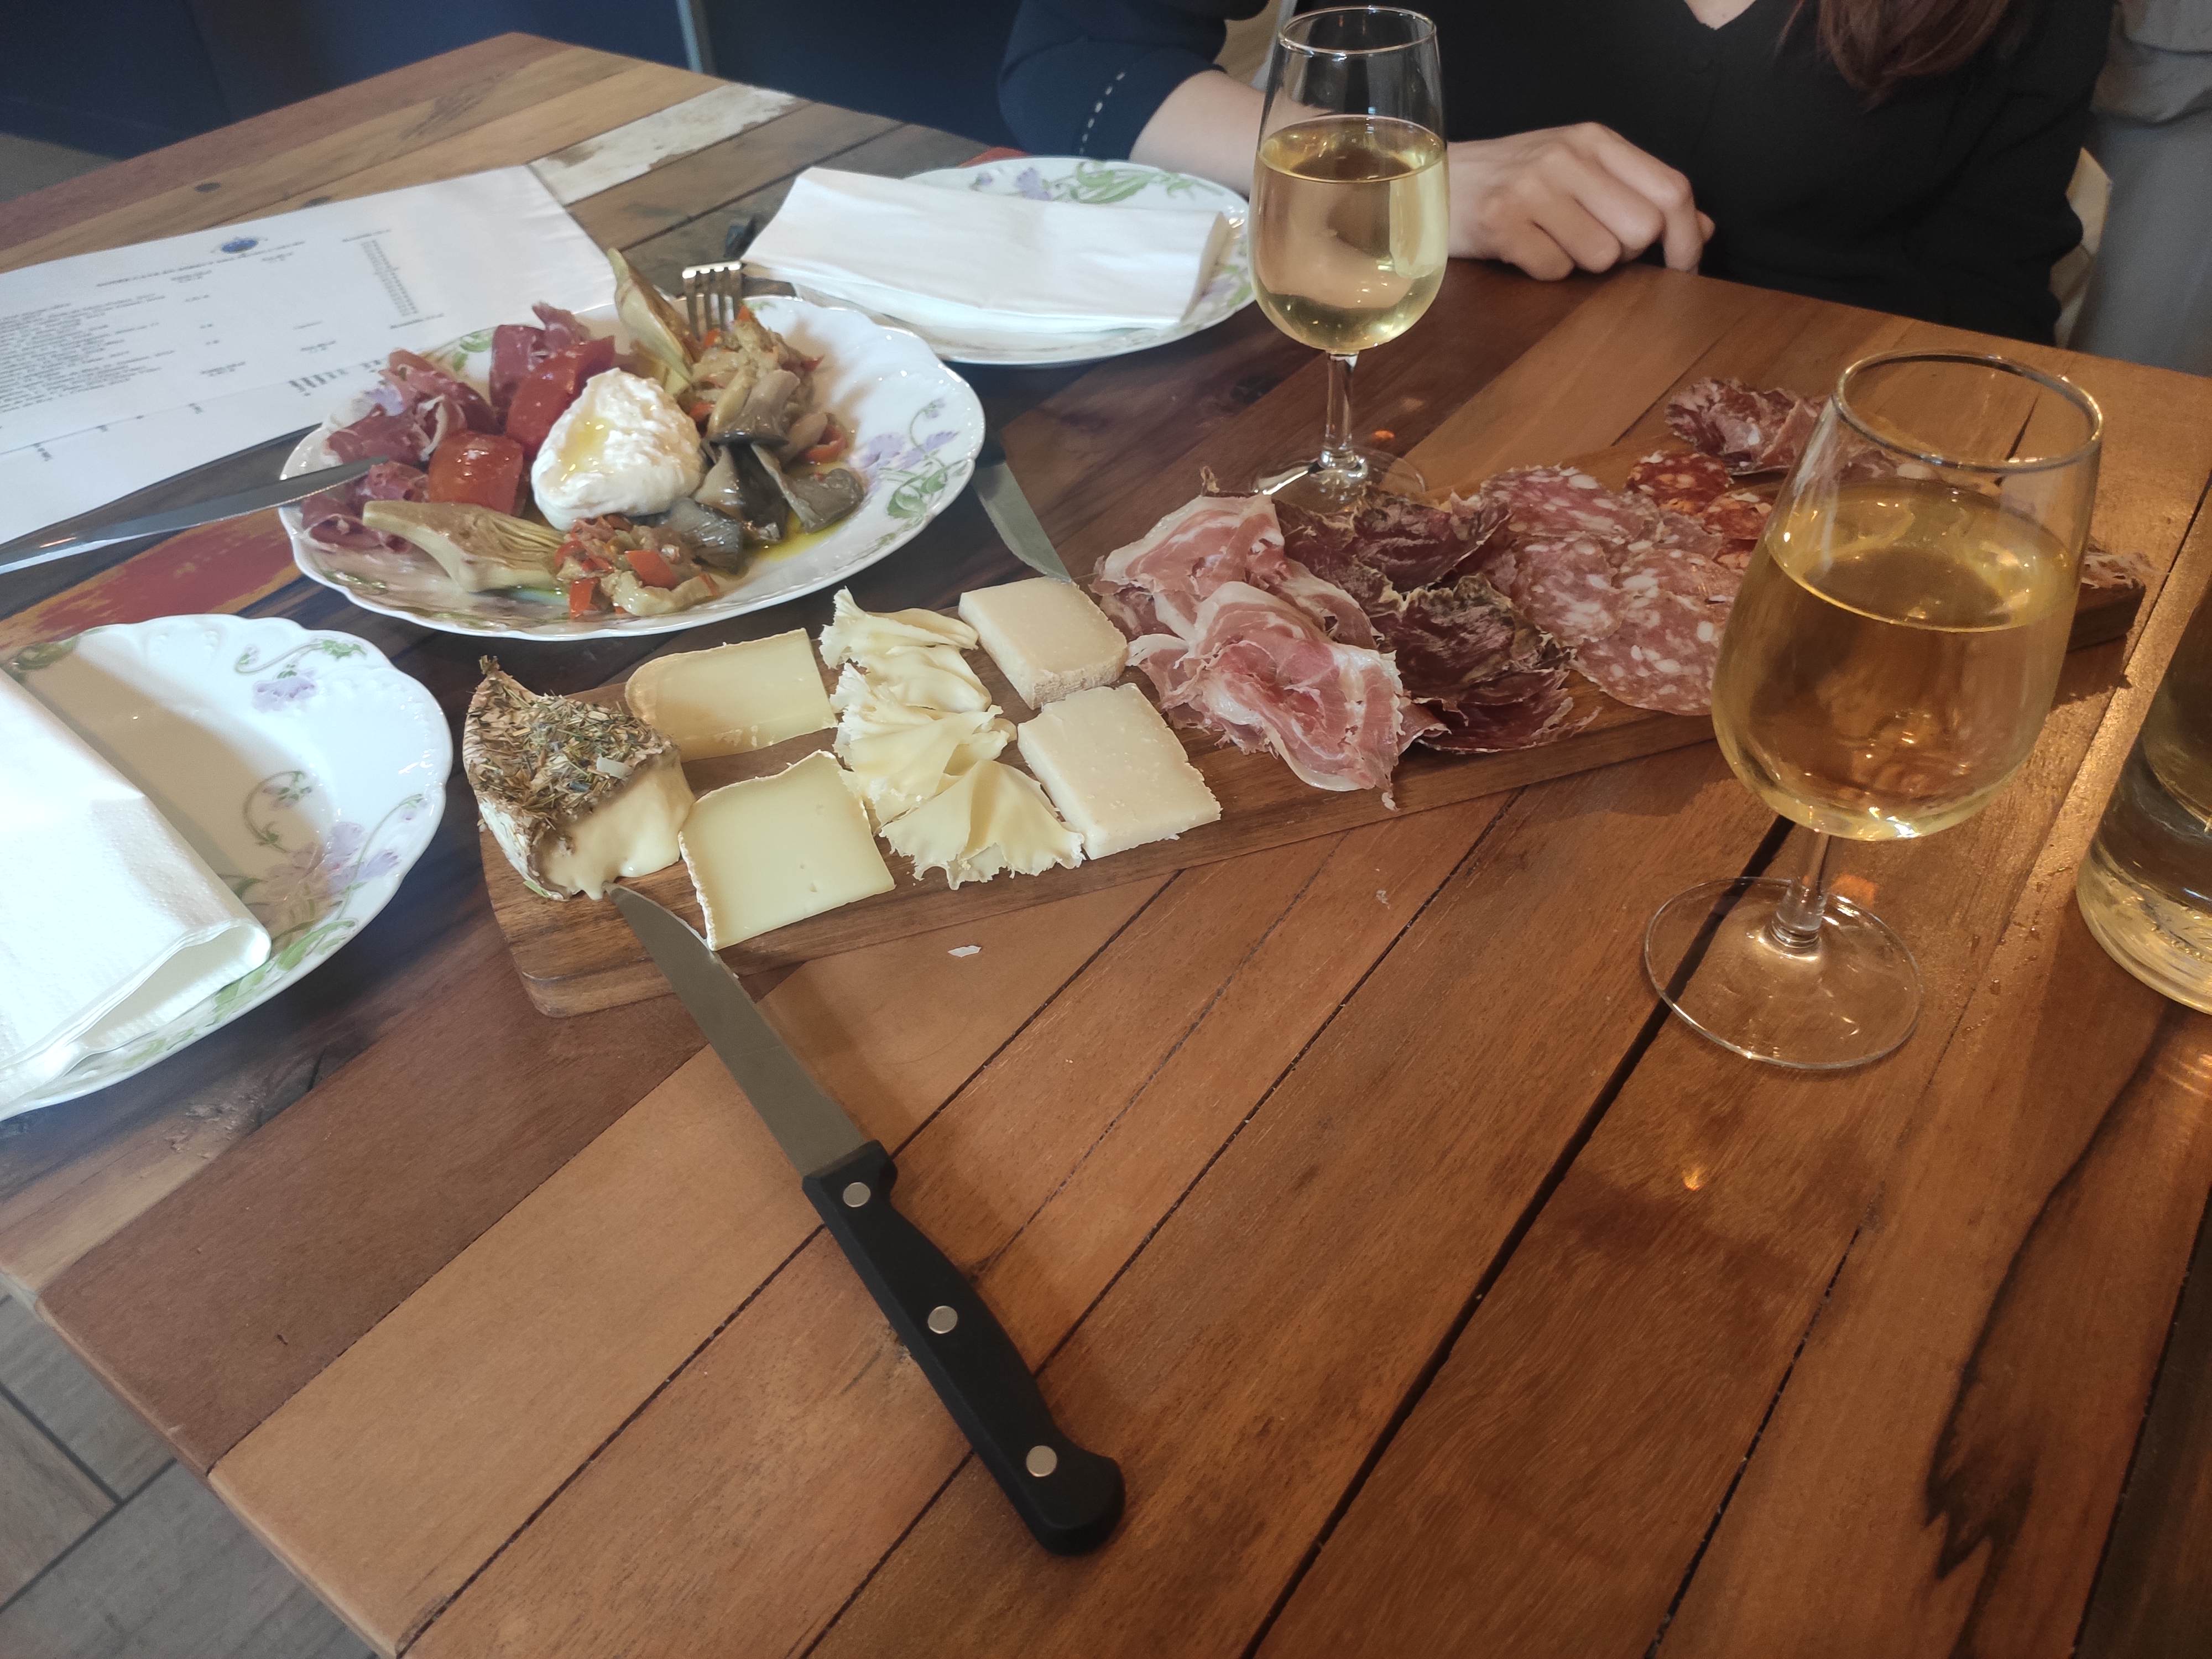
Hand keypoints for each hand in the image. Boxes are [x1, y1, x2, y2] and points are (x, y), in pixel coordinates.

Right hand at [1448, 124, 1713, 277]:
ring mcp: (1532, 187)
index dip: (1687, 237)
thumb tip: (1704, 229)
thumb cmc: (1512, 184)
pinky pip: (1555, 270)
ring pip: (1602, 255)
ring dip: (1583, 265)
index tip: (1684, 268)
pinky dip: (1545, 272)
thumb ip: (1639, 194)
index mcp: (1594, 140)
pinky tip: (1524, 251)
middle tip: (1593, 247)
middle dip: (1627, 253)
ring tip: (1552, 243)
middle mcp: (1567, 156)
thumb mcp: (1579, 172)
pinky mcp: (1501, 222)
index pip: (1671, 188)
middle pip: (1643, 227)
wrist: (1432, 185)